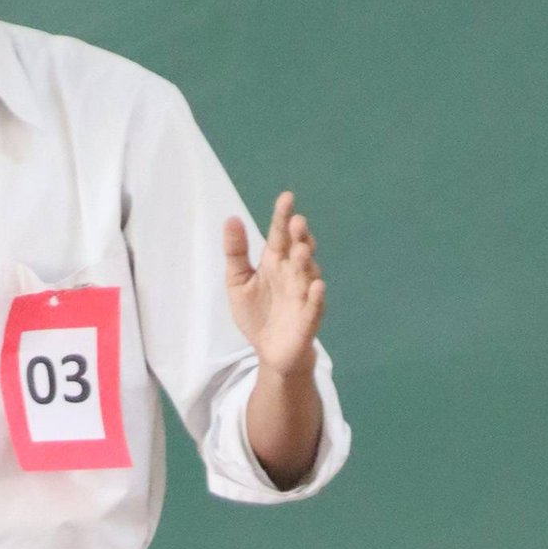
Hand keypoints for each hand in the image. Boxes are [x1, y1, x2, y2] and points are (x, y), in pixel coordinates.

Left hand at [223, 190, 324, 375]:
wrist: (270, 351)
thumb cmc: (257, 313)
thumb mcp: (238, 281)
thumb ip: (236, 252)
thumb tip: (231, 218)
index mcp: (275, 262)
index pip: (279, 235)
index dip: (283, 217)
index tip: (286, 198)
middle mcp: (293, 273)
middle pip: (298, 250)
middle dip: (299, 236)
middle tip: (297, 222)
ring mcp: (303, 294)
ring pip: (308, 274)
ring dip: (306, 261)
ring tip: (302, 249)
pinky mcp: (308, 318)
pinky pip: (314, 306)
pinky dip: (316, 297)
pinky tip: (316, 286)